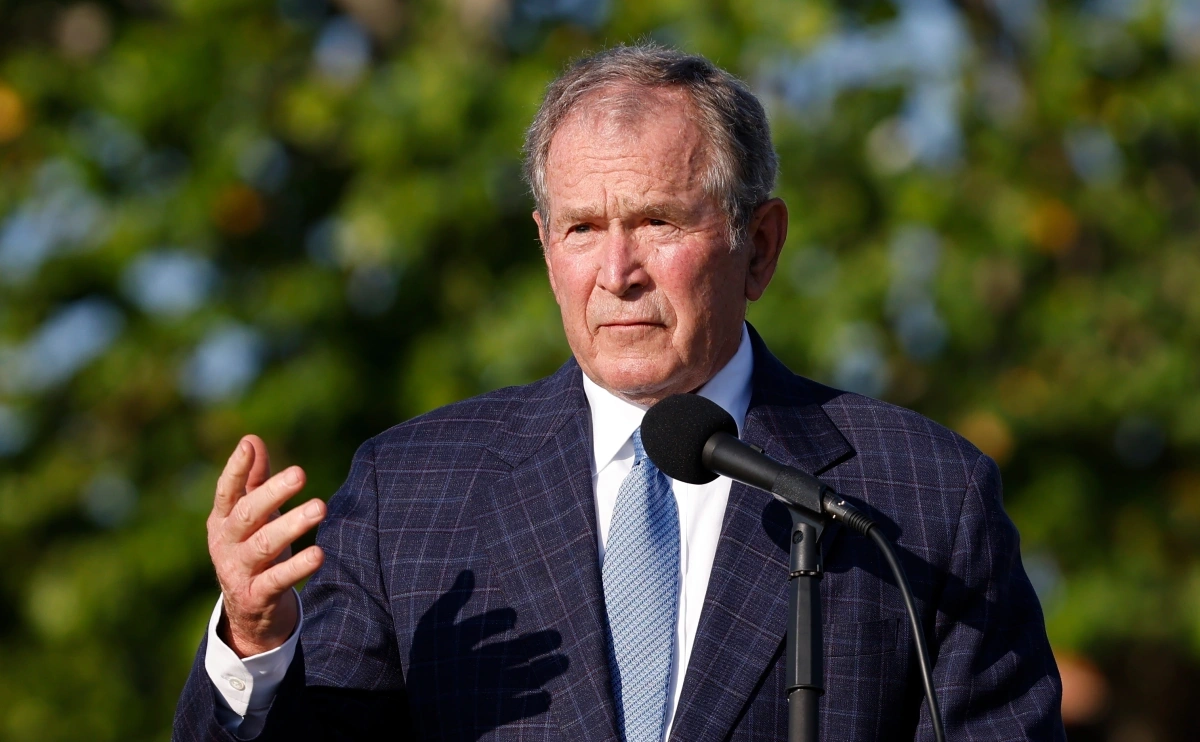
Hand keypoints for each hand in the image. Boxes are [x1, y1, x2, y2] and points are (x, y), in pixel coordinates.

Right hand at [207, 435, 325, 657]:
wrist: (248, 611)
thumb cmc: (253, 548)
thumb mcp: (252, 515)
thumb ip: (253, 479)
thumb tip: (252, 439)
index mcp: (222, 520)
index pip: (226, 491)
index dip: (236, 469)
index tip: (249, 445)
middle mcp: (226, 543)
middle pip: (247, 514)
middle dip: (272, 493)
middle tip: (300, 472)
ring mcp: (238, 571)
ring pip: (264, 545)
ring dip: (292, 525)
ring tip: (320, 507)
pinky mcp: (256, 596)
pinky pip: (278, 580)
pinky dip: (298, 567)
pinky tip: (319, 554)